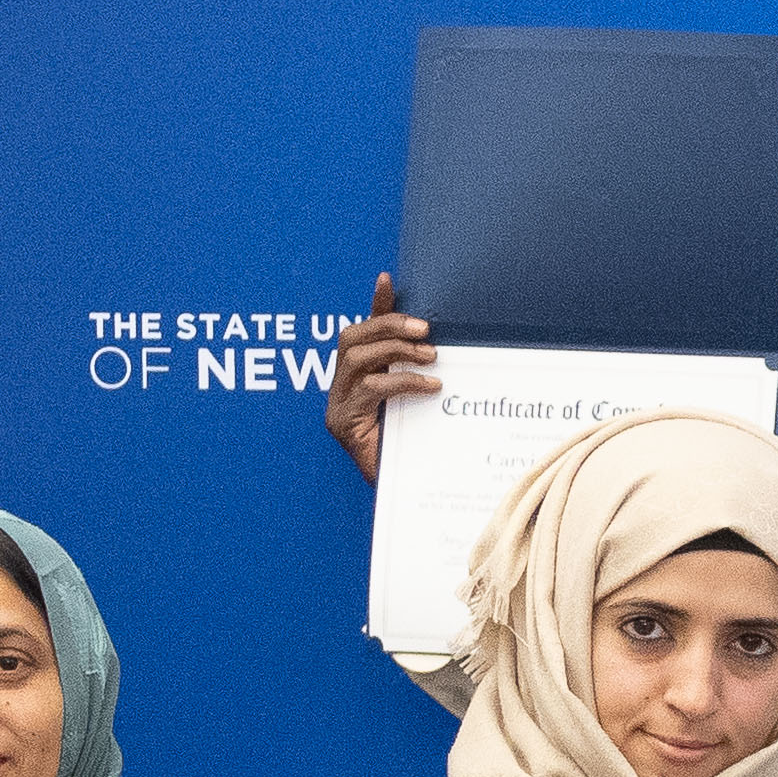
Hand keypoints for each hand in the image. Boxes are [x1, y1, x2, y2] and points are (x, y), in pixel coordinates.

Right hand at [324, 277, 433, 483]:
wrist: (404, 497)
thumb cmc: (415, 452)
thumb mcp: (420, 404)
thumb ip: (420, 373)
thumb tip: (440, 344)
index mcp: (355, 379)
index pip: (361, 331)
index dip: (374, 305)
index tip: (388, 278)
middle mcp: (340, 389)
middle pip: (352, 338)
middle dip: (388, 325)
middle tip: (426, 331)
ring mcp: (337, 407)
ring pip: (356, 358)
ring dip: (397, 350)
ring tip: (431, 356)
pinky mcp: (344, 424)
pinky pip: (371, 388)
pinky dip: (403, 380)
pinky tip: (430, 385)